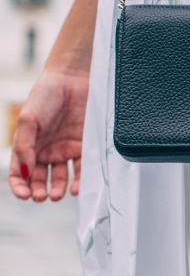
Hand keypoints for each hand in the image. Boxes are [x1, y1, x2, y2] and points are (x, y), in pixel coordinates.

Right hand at [8, 69, 88, 201]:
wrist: (73, 79)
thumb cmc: (46, 95)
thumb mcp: (29, 119)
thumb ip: (24, 146)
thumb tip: (24, 172)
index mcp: (28, 145)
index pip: (19, 173)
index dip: (19, 186)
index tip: (24, 195)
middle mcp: (45, 151)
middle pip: (39, 179)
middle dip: (39, 191)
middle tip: (42, 196)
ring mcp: (64, 151)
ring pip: (59, 178)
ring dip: (57, 189)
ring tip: (56, 195)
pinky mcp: (83, 148)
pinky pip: (81, 170)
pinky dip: (79, 181)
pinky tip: (76, 188)